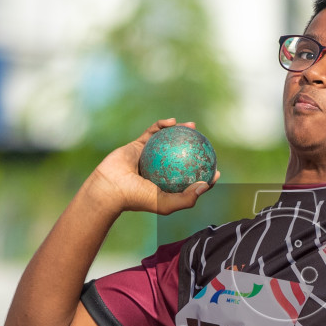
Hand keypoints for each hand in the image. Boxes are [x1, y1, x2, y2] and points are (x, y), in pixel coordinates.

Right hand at [88, 118, 218, 215]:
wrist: (109, 188)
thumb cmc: (137, 198)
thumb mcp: (166, 204)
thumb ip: (187, 198)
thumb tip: (206, 186)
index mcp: (166, 186)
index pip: (189, 180)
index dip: (204, 175)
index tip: (215, 169)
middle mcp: (158, 171)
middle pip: (181, 157)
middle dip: (195, 149)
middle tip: (206, 143)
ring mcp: (148, 157)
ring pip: (167, 142)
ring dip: (180, 132)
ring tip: (192, 127)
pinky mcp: (137, 145)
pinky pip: (152, 132)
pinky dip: (162, 125)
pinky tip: (172, 121)